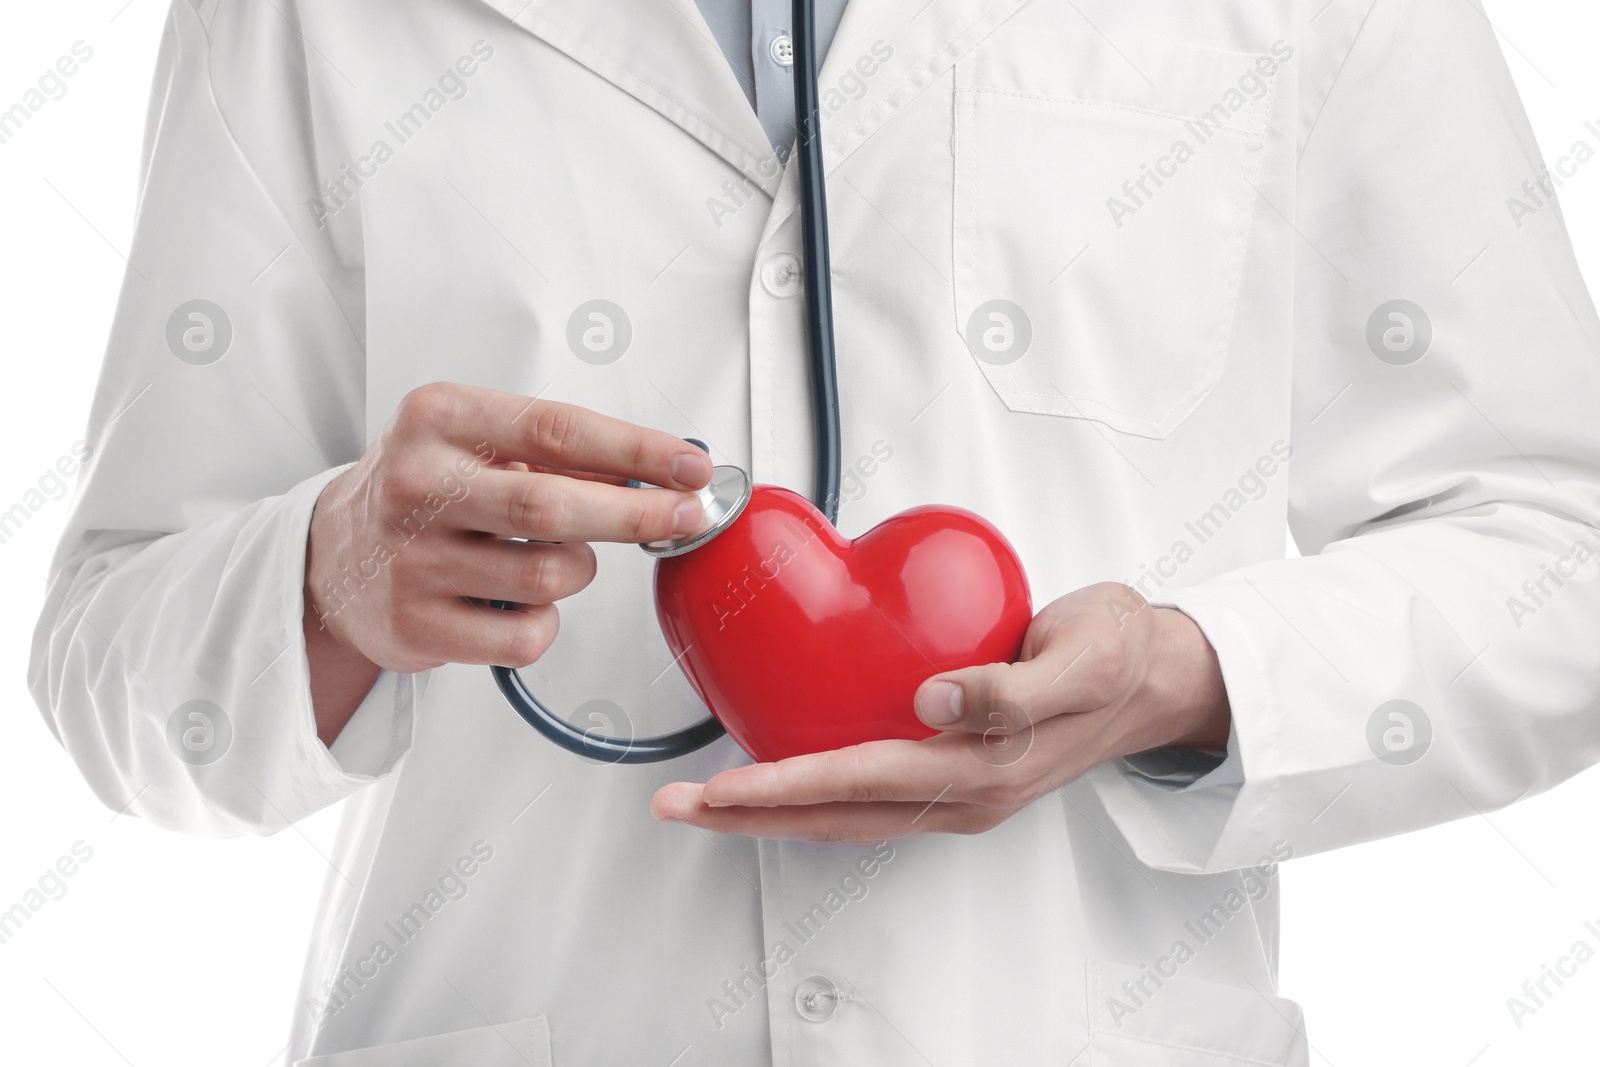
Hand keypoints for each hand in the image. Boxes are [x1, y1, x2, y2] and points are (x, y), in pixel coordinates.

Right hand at [303, 382, 713, 742]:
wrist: (333, 557)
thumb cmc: (426, 490)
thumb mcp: (478, 442)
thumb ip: (560, 455)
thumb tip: (659, 474)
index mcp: (438, 418)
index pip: (558, 429)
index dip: (637, 449)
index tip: (690, 464)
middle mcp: (418, 485)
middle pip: (555, 506)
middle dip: (638, 514)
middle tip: (684, 516)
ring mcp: (412, 559)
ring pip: (552, 575)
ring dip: (580, 569)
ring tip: (552, 556)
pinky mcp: (416, 626)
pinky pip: (527, 635)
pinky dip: (546, 622)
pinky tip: (519, 601)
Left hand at [651, 583, 1230, 841]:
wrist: (1158, 676)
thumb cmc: (1118, 654)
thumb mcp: (1083, 656)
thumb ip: (1010, 688)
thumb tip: (931, 703)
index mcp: (987, 768)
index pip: (861, 782)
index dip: (785, 786)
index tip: (719, 786)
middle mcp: (964, 793)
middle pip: (837, 816)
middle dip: (751, 815)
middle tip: (677, 806)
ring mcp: (959, 793)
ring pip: (846, 815)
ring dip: (772, 811)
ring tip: (706, 802)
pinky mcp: (955, 775)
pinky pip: (868, 797)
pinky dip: (813, 794)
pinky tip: (780, 775)